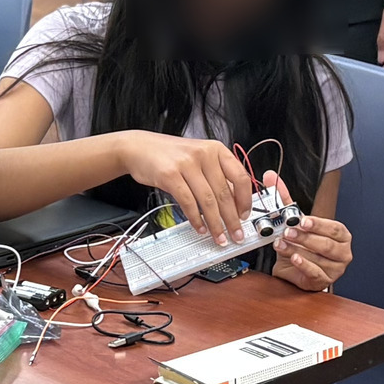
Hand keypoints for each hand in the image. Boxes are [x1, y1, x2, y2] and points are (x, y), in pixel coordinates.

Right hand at [113, 132, 257, 244]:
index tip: (245, 215)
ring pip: (208, 201)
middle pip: (224, 193)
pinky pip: (188, 202)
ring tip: (218, 236)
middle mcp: (204, 154)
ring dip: (215, 223)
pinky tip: (199, 228)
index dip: (245, 200)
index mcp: (216, 149)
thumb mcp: (198, 157)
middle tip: (236, 234)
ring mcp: (186, 164)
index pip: (240, 177)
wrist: (138, 148)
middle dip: (232, 219)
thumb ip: (216, 175)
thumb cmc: (169, 155)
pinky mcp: (170, 175)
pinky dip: (195, 219)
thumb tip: (233, 203)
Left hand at [271, 210, 349, 291]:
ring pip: (318, 258)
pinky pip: (315, 273)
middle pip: (327, 244)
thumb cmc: (301, 246)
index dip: (318, 224)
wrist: (293, 269)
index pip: (334, 229)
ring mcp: (335, 269)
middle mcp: (342, 253)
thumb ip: (288, 204)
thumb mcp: (297, 226)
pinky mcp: (323, 281)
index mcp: (341, 237)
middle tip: (288, 232)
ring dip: (296, 250)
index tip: (302, 221)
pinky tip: (294, 258)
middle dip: (305, 237)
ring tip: (282, 244)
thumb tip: (274, 182)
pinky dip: (303, 265)